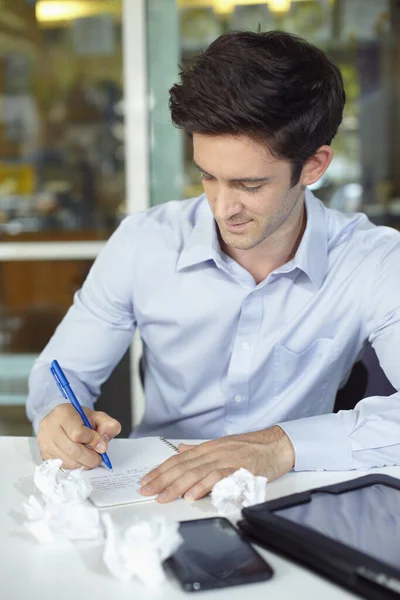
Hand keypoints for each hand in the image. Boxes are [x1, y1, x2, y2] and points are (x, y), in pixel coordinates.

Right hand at [37, 403, 120, 468]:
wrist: (61, 420)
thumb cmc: (79, 419)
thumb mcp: (96, 416)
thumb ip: (107, 425)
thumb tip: (105, 442)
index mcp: (62, 412)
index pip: (78, 433)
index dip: (93, 441)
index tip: (102, 446)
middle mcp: (49, 427)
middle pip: (72, 450)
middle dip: (89, 457)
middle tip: (98, 458)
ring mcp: (44, 441)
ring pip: (67, 460)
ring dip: (82, 463)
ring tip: (90, 458)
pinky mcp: (44, 453)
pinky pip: (61, 465)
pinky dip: (74, 465)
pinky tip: (79, 459)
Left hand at [140, 426, 294, 502]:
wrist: (277, 444)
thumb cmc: (251, 447)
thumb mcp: (222, 445)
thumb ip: (200, 450)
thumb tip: (180, 450)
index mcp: (208, 448)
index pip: (178, 459)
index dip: (160, 470)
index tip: (146, 480)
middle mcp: (214, 452)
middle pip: (183, 466)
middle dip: (162, 480)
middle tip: (146, 491)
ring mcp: (226, 459)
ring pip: (197, 472)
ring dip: (178, 486)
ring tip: (164, 496)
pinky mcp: (240, 469)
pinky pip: (219, 478)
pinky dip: (204, 486)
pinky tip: (192, 495)